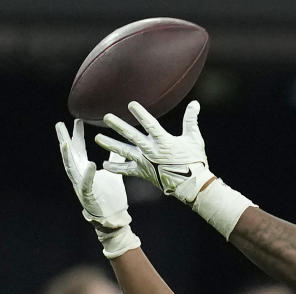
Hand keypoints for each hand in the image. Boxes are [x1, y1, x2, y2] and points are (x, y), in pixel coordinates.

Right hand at [56, 119, 139, 257]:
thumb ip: (115, 160)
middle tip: (59, 125)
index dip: (77, 134)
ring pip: (71, 167)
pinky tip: (90, 164)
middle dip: (64, 139)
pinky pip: (86, 183)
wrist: (113, 216)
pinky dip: (88, 174)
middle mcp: (81, 174)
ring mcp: (81, 184)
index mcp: (86, 168)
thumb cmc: (111, 196)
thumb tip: (120, 147)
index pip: (80, 148)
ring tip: (65, 142)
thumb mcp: (114, 173)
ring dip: (68, 155)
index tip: (78, 119)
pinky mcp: (88, 195)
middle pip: (70, 154)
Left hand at [95, 100, 212, 204]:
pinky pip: (126, 170)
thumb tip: (195, 103)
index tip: (131, 104)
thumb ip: (191, 120)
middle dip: (119, 125)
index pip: (149, 124)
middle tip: (106, 117)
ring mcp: (145, 162)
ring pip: (124, 151)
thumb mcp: (194, 139)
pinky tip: (105, 165)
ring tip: (98, 138)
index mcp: (163, 141)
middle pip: (131, 135)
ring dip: (110, 144)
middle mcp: (151, 150)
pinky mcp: (143, 172)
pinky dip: (115, 167)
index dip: (140, 113)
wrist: (192, 185)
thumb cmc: (195, 161)